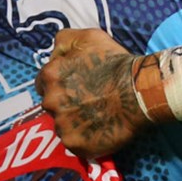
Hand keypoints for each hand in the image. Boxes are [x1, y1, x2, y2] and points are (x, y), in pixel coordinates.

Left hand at [37, 29, 151, 157]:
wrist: (139, 91)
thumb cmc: (116, 62)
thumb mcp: (88, 37)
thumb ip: (64, 40)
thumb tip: (53, 53)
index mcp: (50, 76)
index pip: (42, 83)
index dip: (58, 84)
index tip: (74, 86)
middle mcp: (50, 101)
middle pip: (51, 105)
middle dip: (65, 103)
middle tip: (88, 101)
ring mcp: (62, 125)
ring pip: (62, 125)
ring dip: (73, 121)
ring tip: (95, 116)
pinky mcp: (74, 144)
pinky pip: (73, 143)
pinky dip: (84, 138)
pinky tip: (99, 129)